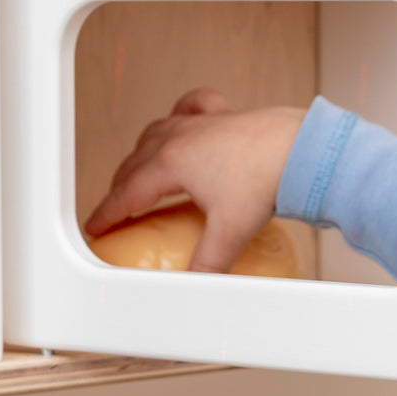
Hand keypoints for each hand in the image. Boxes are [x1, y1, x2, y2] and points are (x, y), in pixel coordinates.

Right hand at [83, 88, 306, 273]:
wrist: (302, 151)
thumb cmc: (266, 181)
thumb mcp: (229, 230)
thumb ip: (208, 263)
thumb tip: (194, 289)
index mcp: (171, 163)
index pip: (127, 193)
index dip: (107, 213)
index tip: (94, 227)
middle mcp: (180, 137)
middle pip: (135, 162)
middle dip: (120, 186)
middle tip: (115, 208)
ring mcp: (202, 122)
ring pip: (156, 131)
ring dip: (142, 151)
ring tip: (139, 168)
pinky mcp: (226, 115)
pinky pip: (192, 106)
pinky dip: (180, 113)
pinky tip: (181, 119)